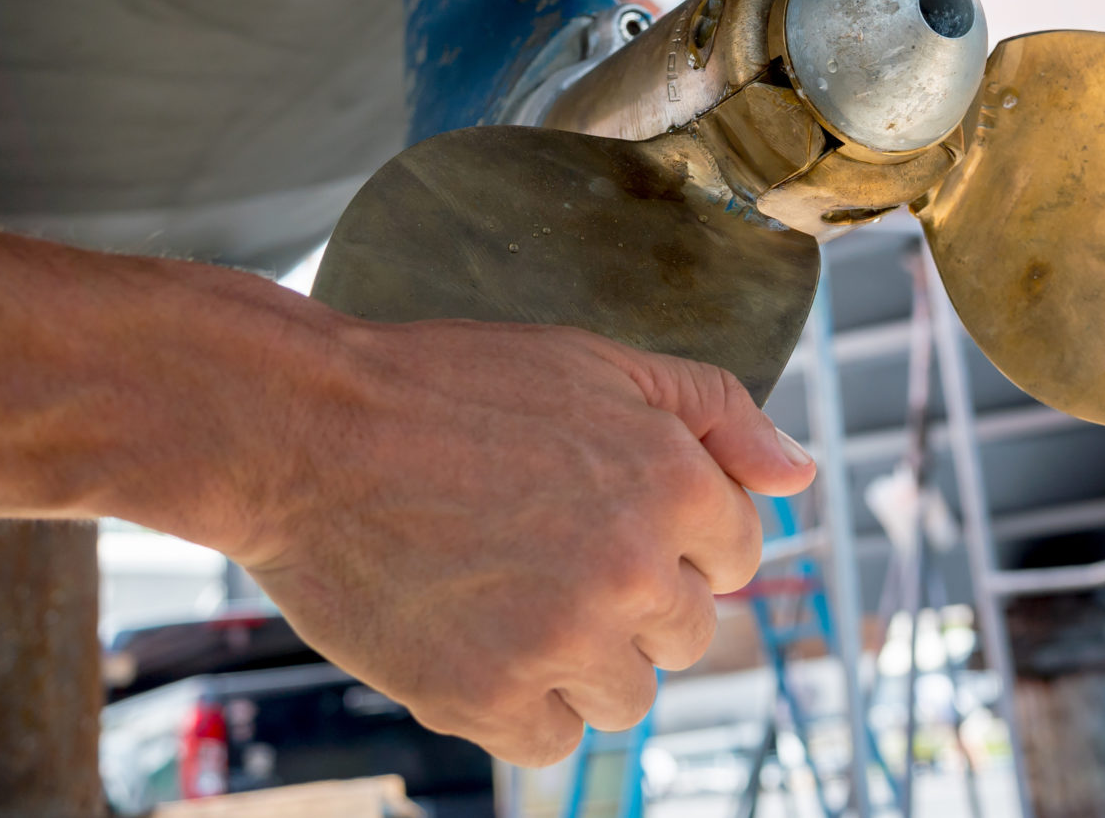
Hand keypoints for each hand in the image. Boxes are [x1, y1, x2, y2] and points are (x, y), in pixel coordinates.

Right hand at [228, 313, 814, 764]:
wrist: (305, 433)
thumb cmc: (446, 387)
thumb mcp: (595, 364)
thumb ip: (713, 412)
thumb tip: (799, 474)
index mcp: (671, 481)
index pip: (734, 551)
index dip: (675, 532)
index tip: (607, 513)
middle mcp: (632, 569)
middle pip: (689, 632)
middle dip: (635, 598)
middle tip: (549, 548)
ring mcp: (561, 642)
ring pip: (629, 696)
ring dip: (585, 659)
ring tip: (510, 592)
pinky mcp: (487, 700)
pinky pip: (554, 741)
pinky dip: (524, 706)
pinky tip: (480, 638)